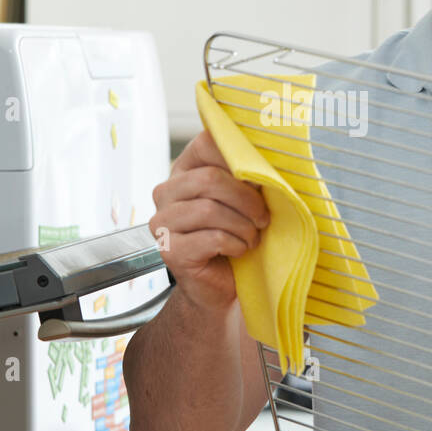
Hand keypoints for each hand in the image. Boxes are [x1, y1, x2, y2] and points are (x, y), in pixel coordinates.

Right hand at [148, 130, 269, 314]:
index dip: (237, 157)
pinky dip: (235, 245)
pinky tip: (239, 251)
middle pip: (209, 179)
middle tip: (263, 218)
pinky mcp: (169, 250)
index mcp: (184, 170)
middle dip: (246, 199)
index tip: (260, 177)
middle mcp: (166, 192)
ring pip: (209, 210)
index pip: (205, 144)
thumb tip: (268, 162)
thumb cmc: (235, 237)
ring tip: (251, 237)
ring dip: (243, 226)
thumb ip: (248, 178)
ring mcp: (163, 222)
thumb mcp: (244, 201)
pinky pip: (211, 238)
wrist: (222, 286)